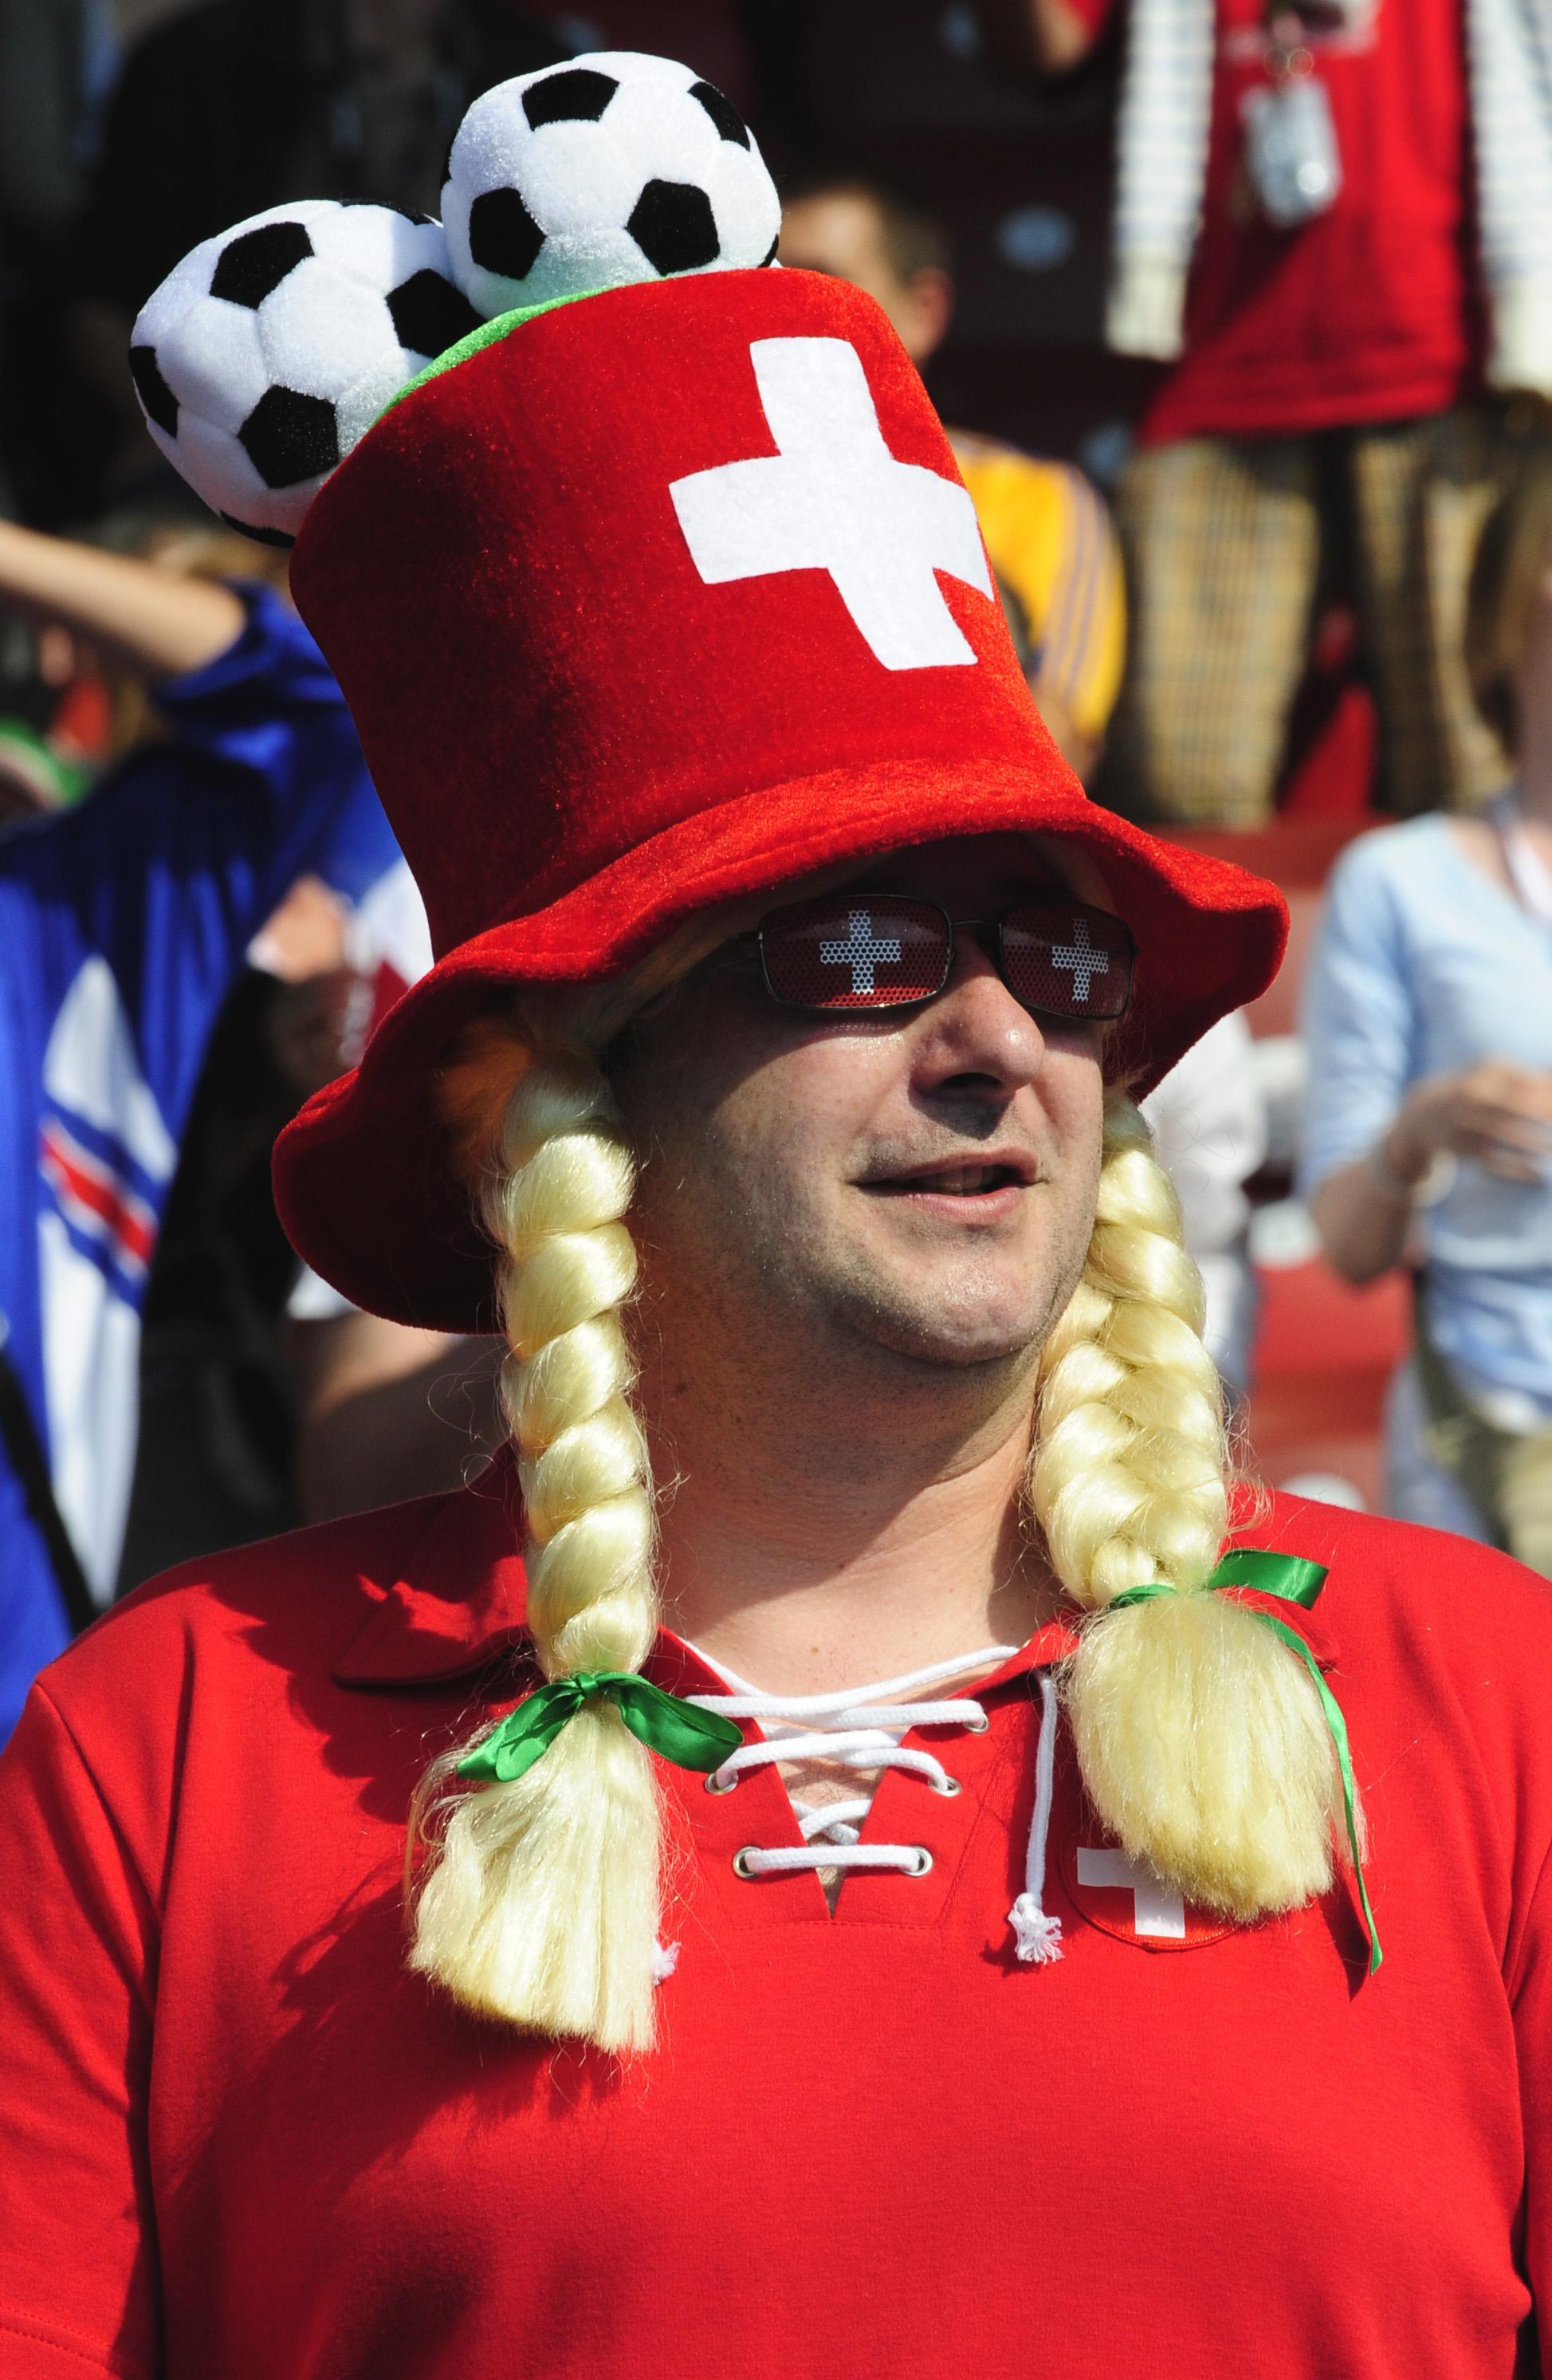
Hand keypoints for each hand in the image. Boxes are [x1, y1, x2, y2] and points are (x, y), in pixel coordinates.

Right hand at [1385, 1061, 1551, 1184]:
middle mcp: (1471, 1095)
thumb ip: (1526, 1077)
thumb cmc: (1471, 1091)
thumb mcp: (1491, 1075)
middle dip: (1543, 1112)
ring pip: (1501, 1132)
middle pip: (1513, 1104)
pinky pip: (1491, 1159)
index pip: (1524, 1082)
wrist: (1420, 1116)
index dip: (1547, 1094)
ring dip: (1530, 1141)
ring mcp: (1464, 1121)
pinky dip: (1513, 1168)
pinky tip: (1536, 1175)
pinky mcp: (1461, 1147)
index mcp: (1485, 1073)